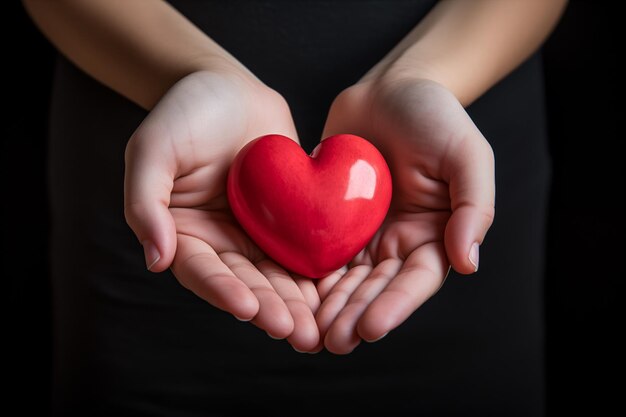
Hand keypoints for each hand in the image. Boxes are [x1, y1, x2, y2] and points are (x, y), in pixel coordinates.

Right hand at [124, 71, 319, 350]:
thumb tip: (156, 259)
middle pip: (244, 282)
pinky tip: (334, 292)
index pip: (202, 271)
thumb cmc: (183, 113)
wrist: (228, 87)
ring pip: (276, 275)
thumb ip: (147, 202)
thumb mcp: (152, 150)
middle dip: (269, 309)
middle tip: (295, 333)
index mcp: (183, 234)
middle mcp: (220, 241)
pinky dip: (316, 272)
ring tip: (317, 327)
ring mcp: (254, 233)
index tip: (248, 310)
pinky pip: (301, 248)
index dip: (224, 291)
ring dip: (295, 303)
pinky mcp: (285, 220)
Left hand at [316, 77, 494, 353]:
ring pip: (344, 279)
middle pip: (375, 288)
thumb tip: (469, 263)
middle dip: (355, 316)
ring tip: (309, 333)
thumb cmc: (436, 116)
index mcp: (432, 235)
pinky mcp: (331, 217)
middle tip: (332, 342)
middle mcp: (396, 242)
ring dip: (328, 308)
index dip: (395, 305)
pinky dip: (306, 275)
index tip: (371, 328)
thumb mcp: (468, 155)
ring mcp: (362, 232)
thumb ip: (473, 207)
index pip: (415, 280)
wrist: (391, 88)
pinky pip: (317, 249)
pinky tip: (289, 295)